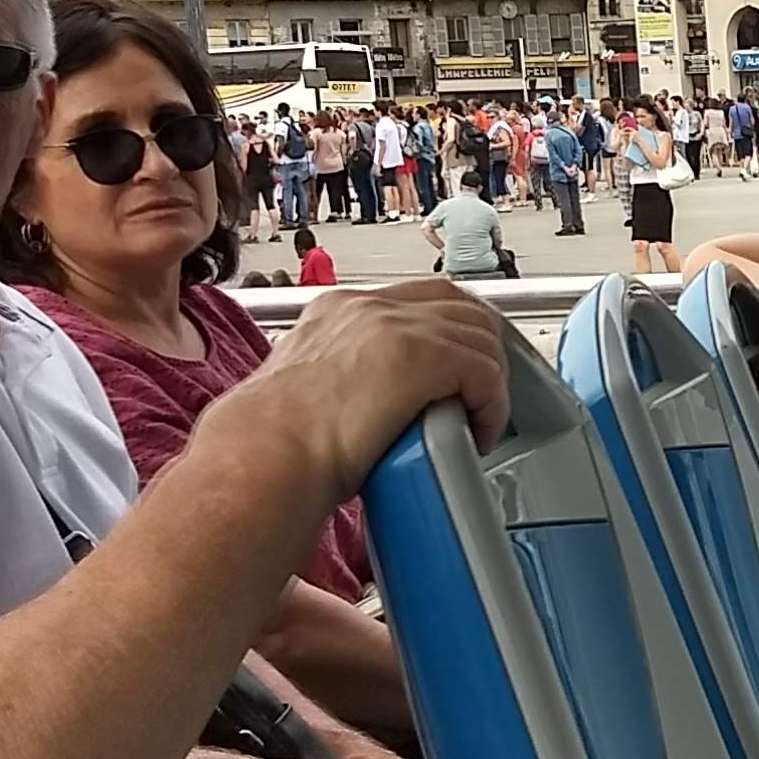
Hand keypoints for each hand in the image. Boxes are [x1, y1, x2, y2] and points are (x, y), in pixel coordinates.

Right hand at [233, 281, 513, 491]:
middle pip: (457, 305)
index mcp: (337, 310)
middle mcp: (367, 307)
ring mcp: (395, 325)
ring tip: (478, 421)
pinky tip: (480, 433)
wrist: (265, 457)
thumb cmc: (274, 445)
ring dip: (489, 382)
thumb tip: (364, 406)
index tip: (454, 372)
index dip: (448, 334)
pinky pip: (484, 371)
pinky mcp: (421, 356)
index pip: (416, 300)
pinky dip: (492, 404)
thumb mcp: (306, 393)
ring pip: (479, 336)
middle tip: (480, 396)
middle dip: (480, 349)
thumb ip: (340, 381)